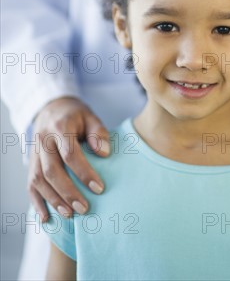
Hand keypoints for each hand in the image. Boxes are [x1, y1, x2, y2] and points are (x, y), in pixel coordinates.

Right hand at [28, 96, 109, 221]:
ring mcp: (34, 151)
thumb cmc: (76, 116)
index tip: (99, 188)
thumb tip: (104, 153)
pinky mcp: (31, 161)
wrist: (52, 108)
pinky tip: (47, 217)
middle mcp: (43, 140)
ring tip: (70, 214)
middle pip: (51, 170)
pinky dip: (37, 202)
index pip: (70, 153)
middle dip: (68, 192)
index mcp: (60, 126)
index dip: (84, 172)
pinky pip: (30, 184)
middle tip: (84, 208)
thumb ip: (98, 133)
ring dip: (53, 200)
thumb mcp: (90, 117)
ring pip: (38, 180)